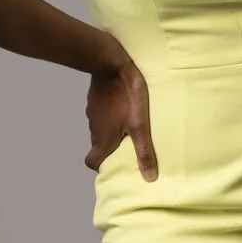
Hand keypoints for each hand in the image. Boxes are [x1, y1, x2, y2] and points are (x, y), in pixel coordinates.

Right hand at [84, 41, 157, 180]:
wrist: (110, 64)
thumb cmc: (126, 96)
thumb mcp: (140, 125)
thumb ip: (144, 151)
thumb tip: (150, 178)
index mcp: (103, 139)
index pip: (92, 161)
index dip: (100, 166)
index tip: (113, 165)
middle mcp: (94, 128)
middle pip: (98, 145)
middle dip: (110, 148)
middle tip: (128, 146)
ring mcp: (92, 112)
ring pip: (100, 128)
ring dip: (111, 131)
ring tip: (129, 126)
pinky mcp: (94, 99)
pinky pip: (101, 113)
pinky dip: (109, 115)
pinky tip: (122, 107)